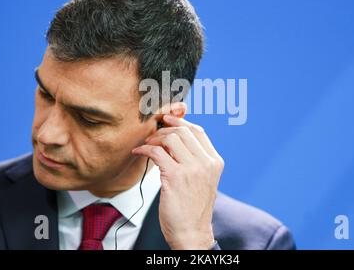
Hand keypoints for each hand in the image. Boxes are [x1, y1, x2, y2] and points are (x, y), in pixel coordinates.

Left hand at [132, 115, 223, 248]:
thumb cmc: (193, 207)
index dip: (181, 122)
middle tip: (152, 134)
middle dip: (164, 129)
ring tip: (147, 144)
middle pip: (184, 131)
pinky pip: (157, 153)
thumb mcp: (202, 179)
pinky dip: (145, 149)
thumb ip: (195, 159)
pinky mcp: (175, 177)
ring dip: (154, 138)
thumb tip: (175, 138)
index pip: (199, 131)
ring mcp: (192, 169)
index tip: (167, 120)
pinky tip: (139, 152)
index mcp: (215, 162)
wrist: (192, 232)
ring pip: (171, 138)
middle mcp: (207, 163)